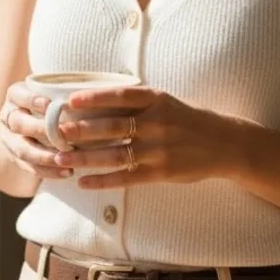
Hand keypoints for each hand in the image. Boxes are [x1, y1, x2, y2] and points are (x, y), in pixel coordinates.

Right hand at [0, 83, 73, 180]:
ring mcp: (10, 139)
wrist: (29, 123)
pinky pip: (30, 167)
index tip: (49, 104)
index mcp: (15, 96)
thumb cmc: (51, 102)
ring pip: (22, 149)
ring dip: (45, 156)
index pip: (19, 95)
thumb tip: (94, 92)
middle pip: (18, 123)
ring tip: (66, 159)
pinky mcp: (16, 159)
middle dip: (39, 129)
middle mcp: (8, 117)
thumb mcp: (51, 91)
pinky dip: (48, 171)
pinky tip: (66, 172)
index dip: (31, 100)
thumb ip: (64, 93)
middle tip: (60, 135)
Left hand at [53, 85, 236, 189]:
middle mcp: (157, 123)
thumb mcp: (166, 102)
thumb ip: (137, 101)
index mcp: (157, 100)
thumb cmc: (187, 119)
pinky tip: (84, 182)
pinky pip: (127, 178)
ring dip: (85, 158)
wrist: (223, 143)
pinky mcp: (162, 172)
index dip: (93, 98)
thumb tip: (97, 97)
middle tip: (55, 132)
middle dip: (80, 130)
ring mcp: (159, 149)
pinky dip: (103, 180)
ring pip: (114, 155)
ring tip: (61, 158)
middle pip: (112, 126)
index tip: (69, 100)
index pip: (120, 96)